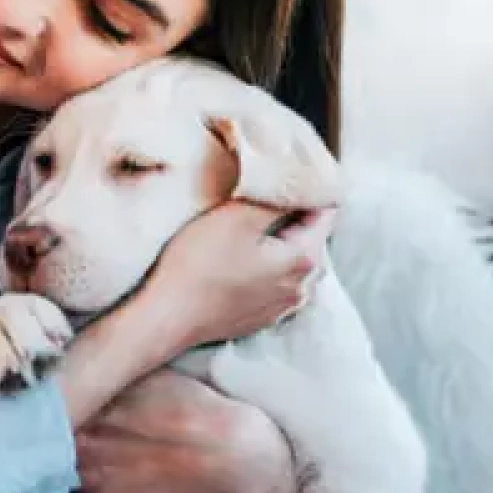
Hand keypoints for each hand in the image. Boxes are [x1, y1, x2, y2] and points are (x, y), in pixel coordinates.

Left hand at [30, 371, 306, 492]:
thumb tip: (74, 358)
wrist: (234, 457)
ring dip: (19, 470)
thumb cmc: (197, 408)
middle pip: (27, 432)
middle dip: (12, 433)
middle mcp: (83, 432)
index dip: (18, 400)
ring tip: (0, 469)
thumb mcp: (150, 373)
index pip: (36, 397)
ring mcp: (89, 473)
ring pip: (33, 472)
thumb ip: (108, 368)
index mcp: (93, 395)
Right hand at [137, 199, 326, 353]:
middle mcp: (302, 288)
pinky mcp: (260, 317)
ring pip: (292, 261)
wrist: (167, 316)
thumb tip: (299, 184)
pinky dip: (264, 266)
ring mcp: (281, 307)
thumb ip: (277, 198)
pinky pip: (274, 282)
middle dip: (292, 215)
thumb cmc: (200, 265)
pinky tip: (238, 259)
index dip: (308, 189)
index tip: (285, 175)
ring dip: (277, 242)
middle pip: (311, 237)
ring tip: (247, 227)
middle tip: (262, 197)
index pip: (326, 212)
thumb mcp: (238, 216)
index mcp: (305, 259)